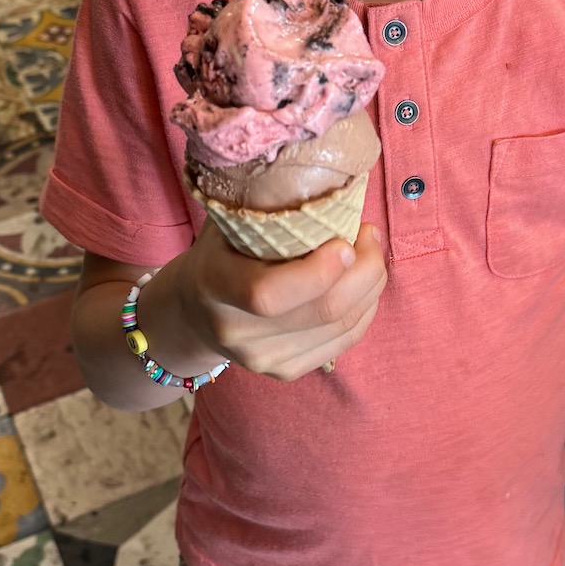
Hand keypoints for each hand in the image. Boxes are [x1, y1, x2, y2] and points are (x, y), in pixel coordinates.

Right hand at [175, 219, 386, 381]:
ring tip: (370, 252)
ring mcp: (262, 358)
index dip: (318, 271)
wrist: (194, 312)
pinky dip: (365, 309)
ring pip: (341, 326)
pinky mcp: (285, 371)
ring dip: (370, 285)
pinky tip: (364, 284)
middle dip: (363, 269)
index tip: (346, 239)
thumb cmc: (220, 253)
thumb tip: (335, 194)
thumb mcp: (229, 223)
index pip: (268, 294)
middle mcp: (236, 331)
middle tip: (369, 234)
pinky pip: (344, 341)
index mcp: (215, 285)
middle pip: (321, 310)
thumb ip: (270, 210)